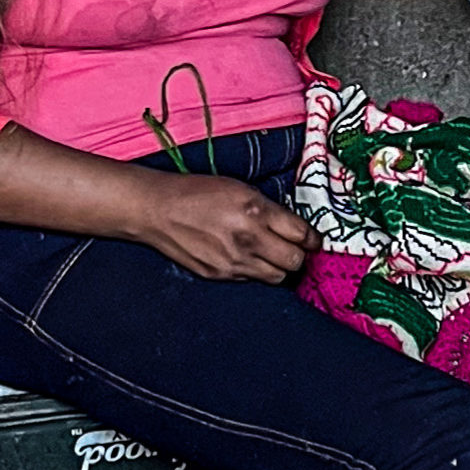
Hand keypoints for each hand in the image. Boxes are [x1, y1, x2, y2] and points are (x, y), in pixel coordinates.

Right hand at [129, 174, 315, 283]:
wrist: (158, 210)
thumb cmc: (198, 193)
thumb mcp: (240, 189)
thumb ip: (270, 210)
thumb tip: (295, 229)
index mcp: (256, 211)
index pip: (302, 234)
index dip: (312, 239)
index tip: (312, 240)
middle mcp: (248, 238)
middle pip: (295, 261)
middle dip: (298, 255)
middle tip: (292, 248)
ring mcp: (234, 260)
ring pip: (278, 277)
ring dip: (279, 267)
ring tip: (269, 254)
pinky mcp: (221, 275)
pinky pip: (253, 279)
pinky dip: (255, 271)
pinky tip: (245, 257)